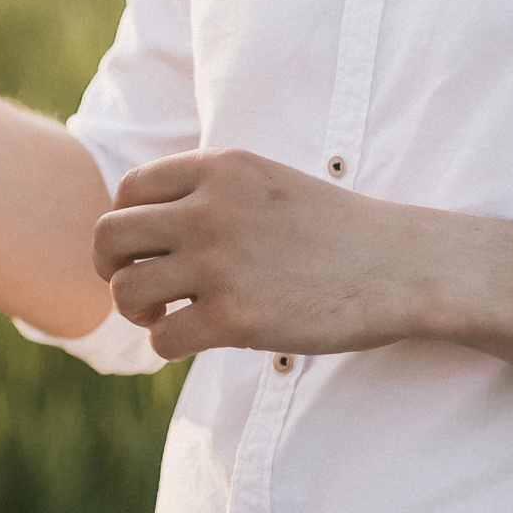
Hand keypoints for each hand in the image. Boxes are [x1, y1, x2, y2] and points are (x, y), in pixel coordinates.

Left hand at [91, 149, 512, 383]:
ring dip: (135, 310)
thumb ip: (207, 192)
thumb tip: (139, 222)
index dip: (126, 227)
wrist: (403, 267)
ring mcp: (221, 264)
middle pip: (109, 237)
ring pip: (125, 290)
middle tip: (136, 287)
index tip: (146, 250)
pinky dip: (166, 344)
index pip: (128, 191)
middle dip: (111, 268)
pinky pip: (161, 336)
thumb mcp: (267, 183)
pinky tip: (192, 340)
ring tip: (163, 315)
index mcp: (219, 168)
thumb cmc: (334, 231)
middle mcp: (210, 209)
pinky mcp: (236, 319)